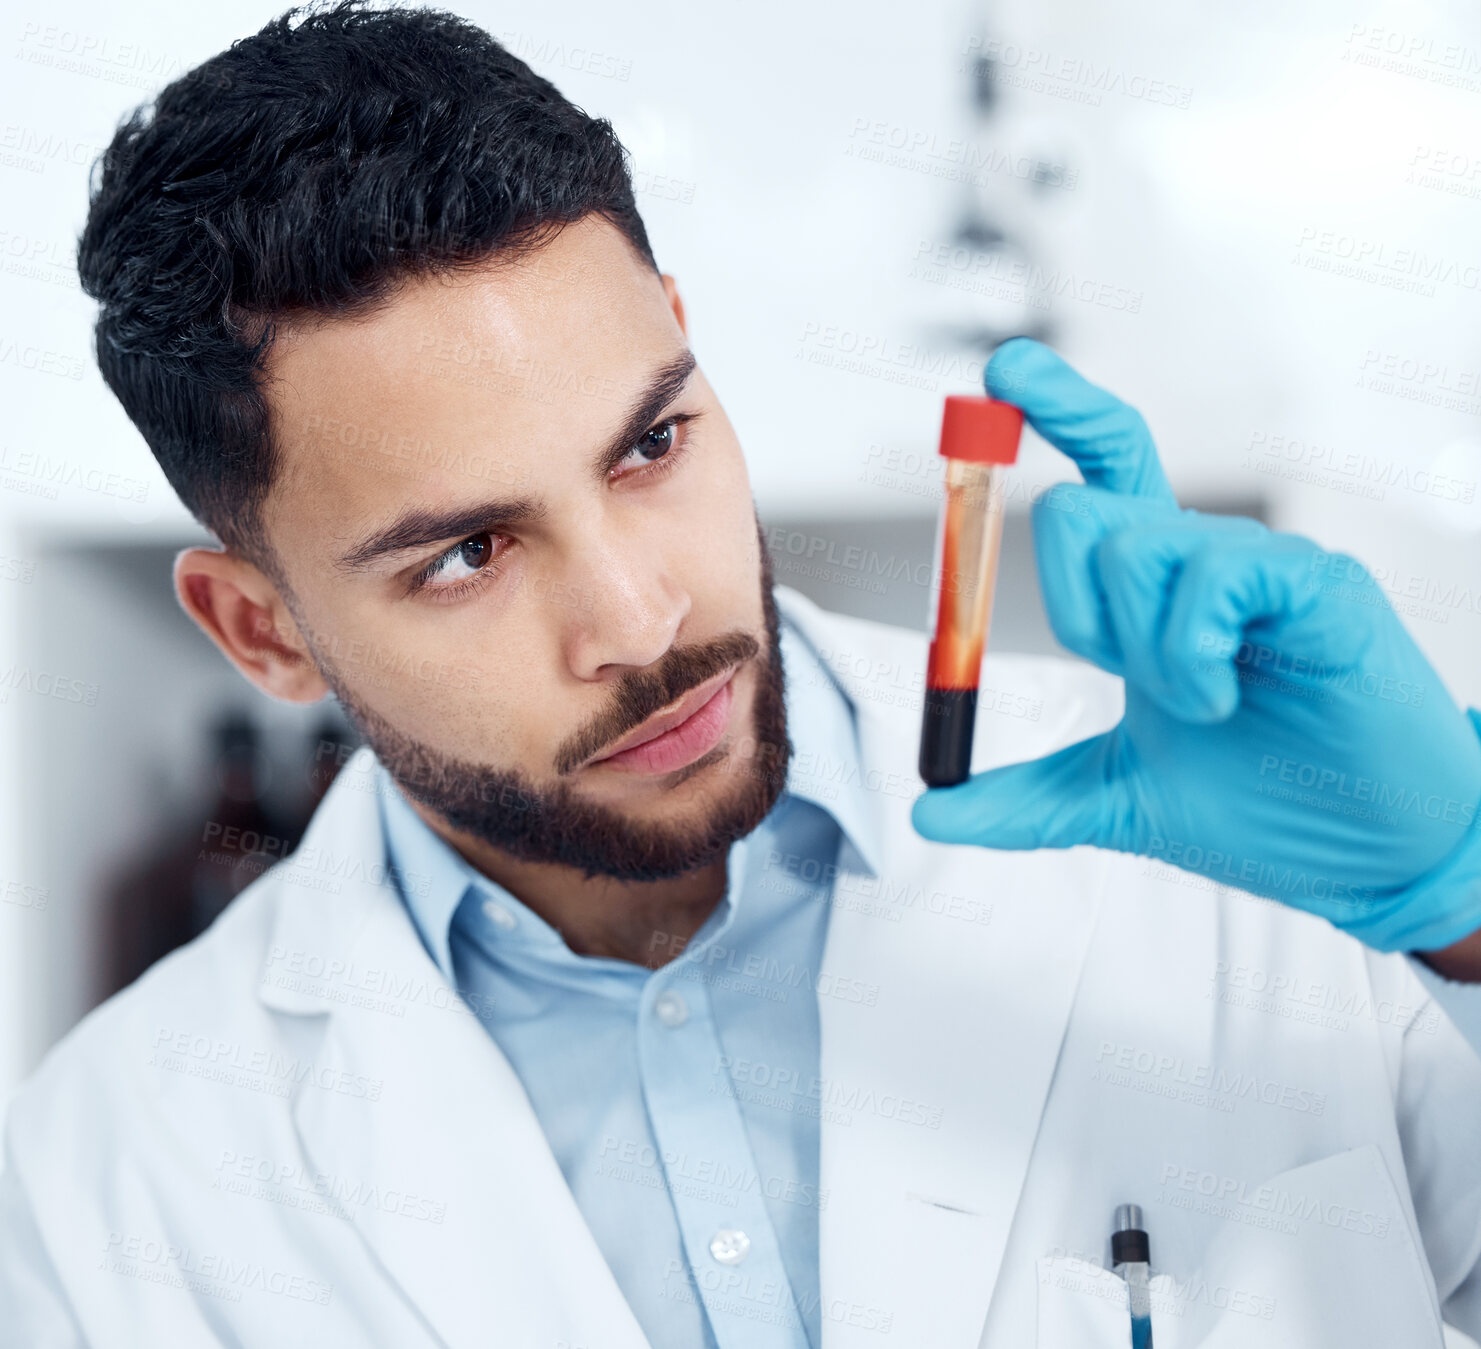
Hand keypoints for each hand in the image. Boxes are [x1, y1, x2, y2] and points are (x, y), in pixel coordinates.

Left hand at [910, 338, 1480, 953]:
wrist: (1366, 853)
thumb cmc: (1262, 809)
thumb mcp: (1117, 802)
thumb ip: (1025, 800)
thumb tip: (932, 813)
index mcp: (1156, 593)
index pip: (1101, 474)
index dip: (1058, 409)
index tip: (1003, 371)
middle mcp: (1201, 561)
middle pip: (1082, 510)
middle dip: (1072, 606)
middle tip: (1132, 675)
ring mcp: (1260, 566)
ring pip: (1133, 547)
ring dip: (1143, 649)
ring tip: (1206, 704)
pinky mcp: (1317, 583)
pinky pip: (1209, 578)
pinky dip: (1190, 655)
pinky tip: (1228, 698)